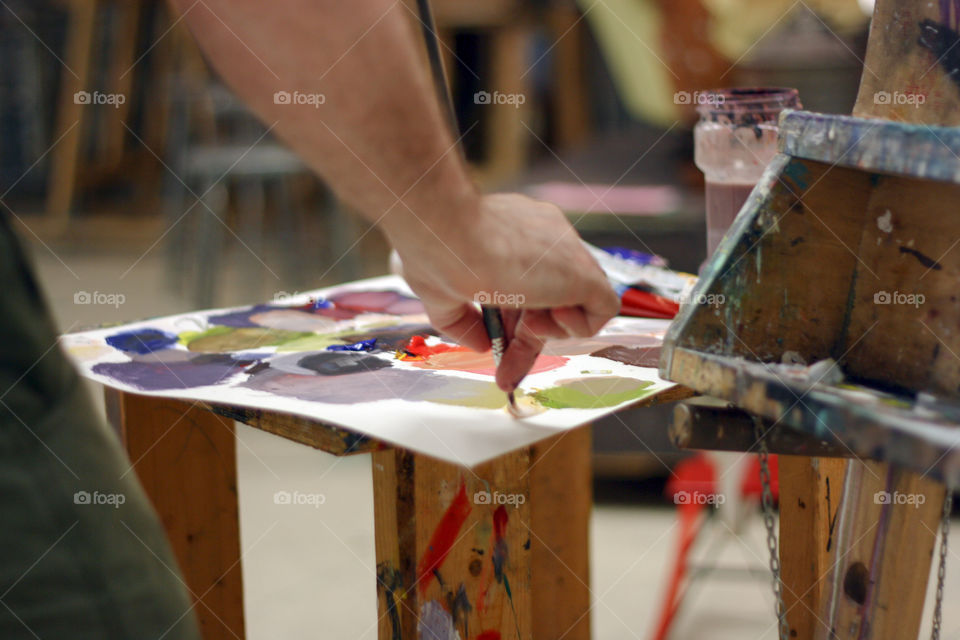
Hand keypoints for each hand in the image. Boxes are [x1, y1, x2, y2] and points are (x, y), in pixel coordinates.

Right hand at [386, 193, 619, 391]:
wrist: (448, 232)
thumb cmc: (437, 251)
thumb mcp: (441, 293)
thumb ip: (464, 321)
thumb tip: (482, 345)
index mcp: (513, 235)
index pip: (527, 285)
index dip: (512, 322)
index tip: (495, 346)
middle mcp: (543, 238)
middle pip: (548, 299)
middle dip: (526, 339)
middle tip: (506, 370)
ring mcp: (566, 252)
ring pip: (574, 303)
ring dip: (548, 330)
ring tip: (527, 328)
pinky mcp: (583, 271)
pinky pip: (601, 308)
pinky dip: (577, 327)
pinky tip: (547, 320)